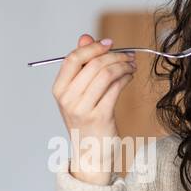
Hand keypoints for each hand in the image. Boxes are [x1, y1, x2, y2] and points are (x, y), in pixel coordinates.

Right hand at [51, 33, 137, 184]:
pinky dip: (125, 78)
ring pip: (106, 74)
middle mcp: (68, 99)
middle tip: (128, 55)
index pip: (73, 59)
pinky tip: (129, 76)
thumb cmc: (86, 120)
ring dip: (123, 65)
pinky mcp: (100, 117)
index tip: (110, 43)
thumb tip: (86, 37)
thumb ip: (81, 65)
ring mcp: (83, 109)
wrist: (90, 153)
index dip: (92, 48)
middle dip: (114, 56)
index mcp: (59, 90)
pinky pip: (115, 88)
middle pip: (93, 65)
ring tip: (131, 65)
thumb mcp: (78, 93)